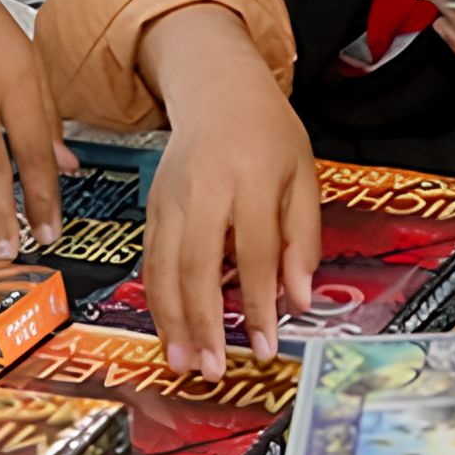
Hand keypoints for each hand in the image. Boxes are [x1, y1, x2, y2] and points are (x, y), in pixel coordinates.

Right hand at [135, 4, 317, 374]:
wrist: (217, 88)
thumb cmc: (266, 132)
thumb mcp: (303, 177)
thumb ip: (302, 240)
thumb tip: (298, 299)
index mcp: (252, 178)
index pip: (256, 255)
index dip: (259, 306)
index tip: (265, 346)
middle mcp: (205, 189)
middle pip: (197, 265)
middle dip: (202, 323)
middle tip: (211, 367)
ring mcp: (171, 198)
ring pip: (163, 267)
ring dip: (170, 320)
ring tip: (182, 360)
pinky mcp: (152, 206)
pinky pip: (151, 259)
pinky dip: (156, 298)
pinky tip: (167, 327)